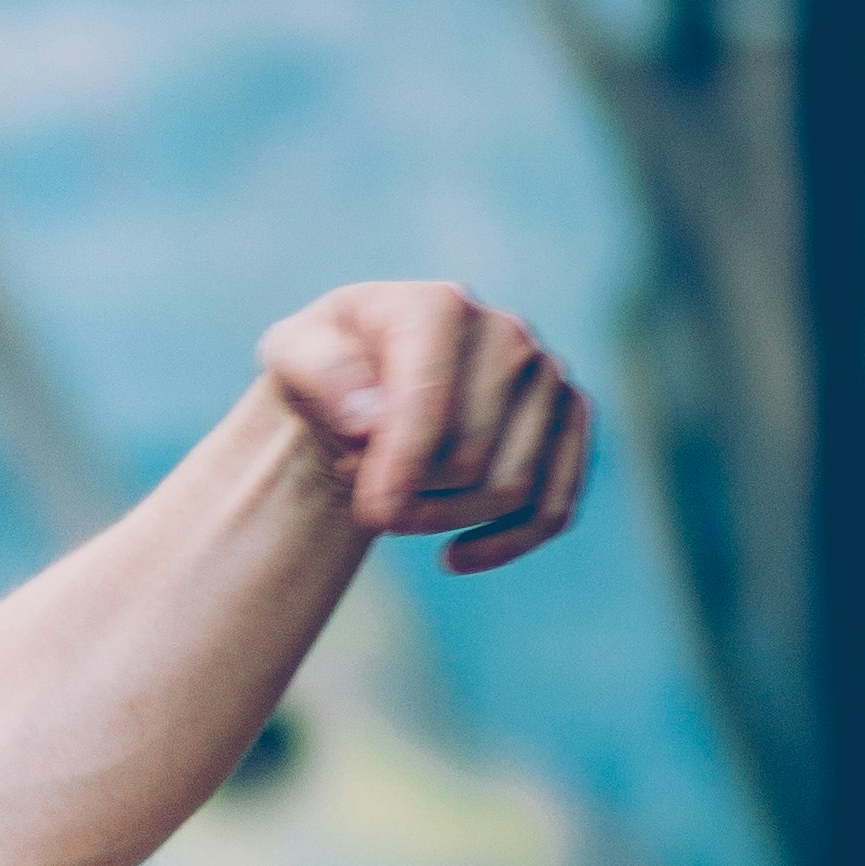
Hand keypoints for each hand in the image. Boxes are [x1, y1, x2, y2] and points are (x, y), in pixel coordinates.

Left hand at [255, 281, 592, 574]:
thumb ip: (320, 373)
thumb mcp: (292, 353)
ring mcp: (547, 375)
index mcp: (439, 306)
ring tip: (397, 511)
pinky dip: (506, 545)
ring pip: (512, 489)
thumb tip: (369, 419)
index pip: (432, 401)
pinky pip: (555, 506)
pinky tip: (452, 559)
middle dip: (412, 498)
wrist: (370, 377)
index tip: (373, 514)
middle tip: (369, 501)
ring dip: (445, 520)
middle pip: (471, 457)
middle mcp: (507, 334)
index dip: (401, 467)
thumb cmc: (328, 368)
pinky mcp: (571, 418)